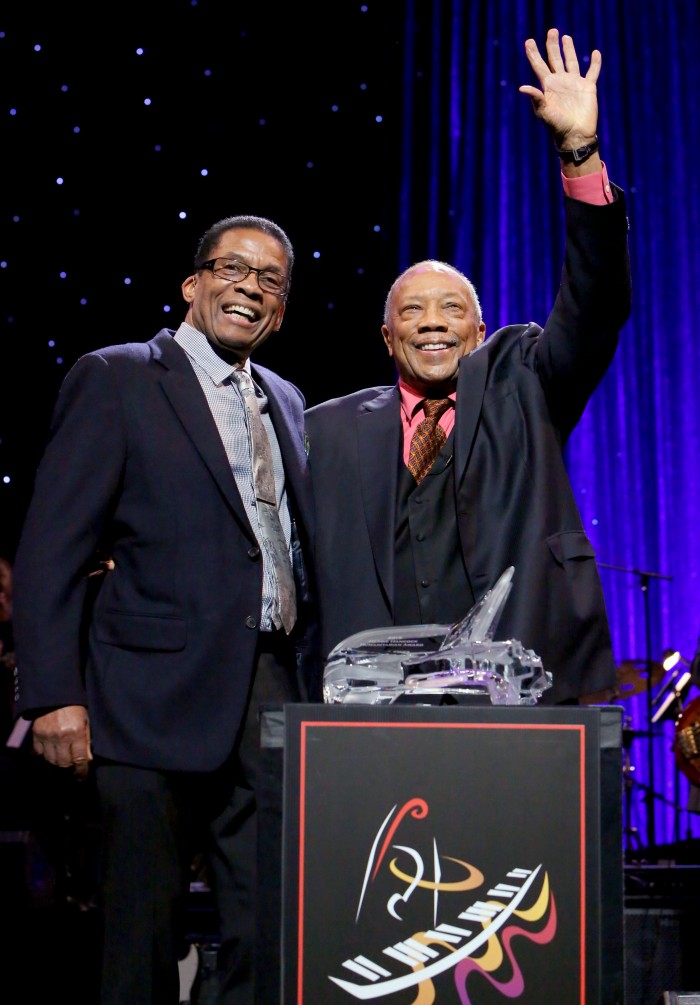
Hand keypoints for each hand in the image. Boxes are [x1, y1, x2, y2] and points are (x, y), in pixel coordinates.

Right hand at [32, 705, 92, 779]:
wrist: (55, 694)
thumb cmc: (74, 706)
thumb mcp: (86, 721)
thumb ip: (87, 740)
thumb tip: (87, 759)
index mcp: (76, 732)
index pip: (79, 759)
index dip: (81, 770)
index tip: (82, 776)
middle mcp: (61, 737)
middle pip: (64, 762)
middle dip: (69, 767)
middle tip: (72, 768)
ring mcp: (47, 736)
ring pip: (51, 760)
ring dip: (57, 762)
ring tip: (62, 760)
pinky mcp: (36, 734)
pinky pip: (39, 752)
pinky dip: (45, 755)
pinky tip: (50, 753)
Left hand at [519, 28, 599, 148]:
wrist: (575, 136)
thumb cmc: (557, 127)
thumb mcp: (544, 112)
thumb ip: (536, 98)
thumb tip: (522, 87)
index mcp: (548, 87)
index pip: (539, 66)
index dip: (533, 54)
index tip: (528, 41)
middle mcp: (560, 82)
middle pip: (555, 59)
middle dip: (552, 45)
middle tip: (551, 31)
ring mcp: (574, 84)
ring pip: (571, 62)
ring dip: (569, 50)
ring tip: (565, 37)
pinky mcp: (588, 88)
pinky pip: (592, 72)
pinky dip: (595, 62)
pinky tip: (595, 53)